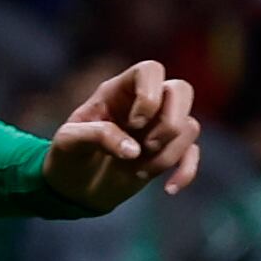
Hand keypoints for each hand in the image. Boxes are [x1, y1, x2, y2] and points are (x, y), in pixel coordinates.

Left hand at [44, 59, 200, 212]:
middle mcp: (143, 104)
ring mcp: (157, 128)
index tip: (133, 124)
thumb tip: (135, 150)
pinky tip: (169, 189)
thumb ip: (98, 136)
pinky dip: (186, 171)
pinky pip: (193, 153)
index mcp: (118, 91)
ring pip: (189, 125)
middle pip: (182, 90)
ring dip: (169, 153)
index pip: (150, 70)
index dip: (150, 94)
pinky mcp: (166, 153)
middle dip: (170, 122)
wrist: (73, 189)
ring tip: (139, 171)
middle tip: (147, 145)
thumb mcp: (69, 142)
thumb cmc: (67, 156)